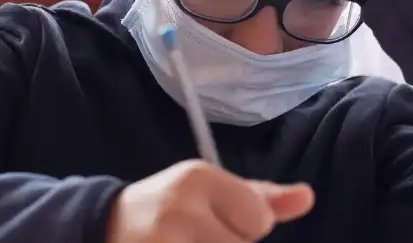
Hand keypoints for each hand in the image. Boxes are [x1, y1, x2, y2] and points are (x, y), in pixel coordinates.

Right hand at [106, 160, 314, 242]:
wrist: (104, 225)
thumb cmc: (169, 209)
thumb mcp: (211, 192)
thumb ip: (261, 197)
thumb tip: (309, 196)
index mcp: (199, 177)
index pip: (258, 221)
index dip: (242, 227)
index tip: (211, 220)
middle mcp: (181, 205)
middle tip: (194, 236)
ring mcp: (165, 239)